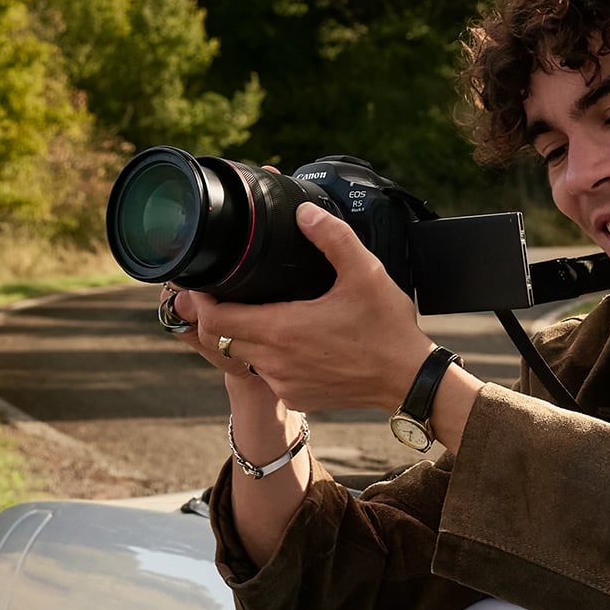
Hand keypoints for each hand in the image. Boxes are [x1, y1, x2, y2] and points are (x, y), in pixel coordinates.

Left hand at [182, 206, 434, 413]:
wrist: (408, 380)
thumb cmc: (387, 328)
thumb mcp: (365, 272)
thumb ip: (332, 237)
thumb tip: (304, 212)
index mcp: (283, 329)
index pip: (216, 319)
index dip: (201, 301)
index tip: (204, 285)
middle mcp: (275, 361)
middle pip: (219, 340)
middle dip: (213, 317)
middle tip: (219, 294)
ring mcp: (284, 383)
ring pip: (242, 358)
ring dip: (240, 337)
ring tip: (252, 313)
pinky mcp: (297, 396)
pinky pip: (267, 375)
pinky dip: (267, 358)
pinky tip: (286, 340)